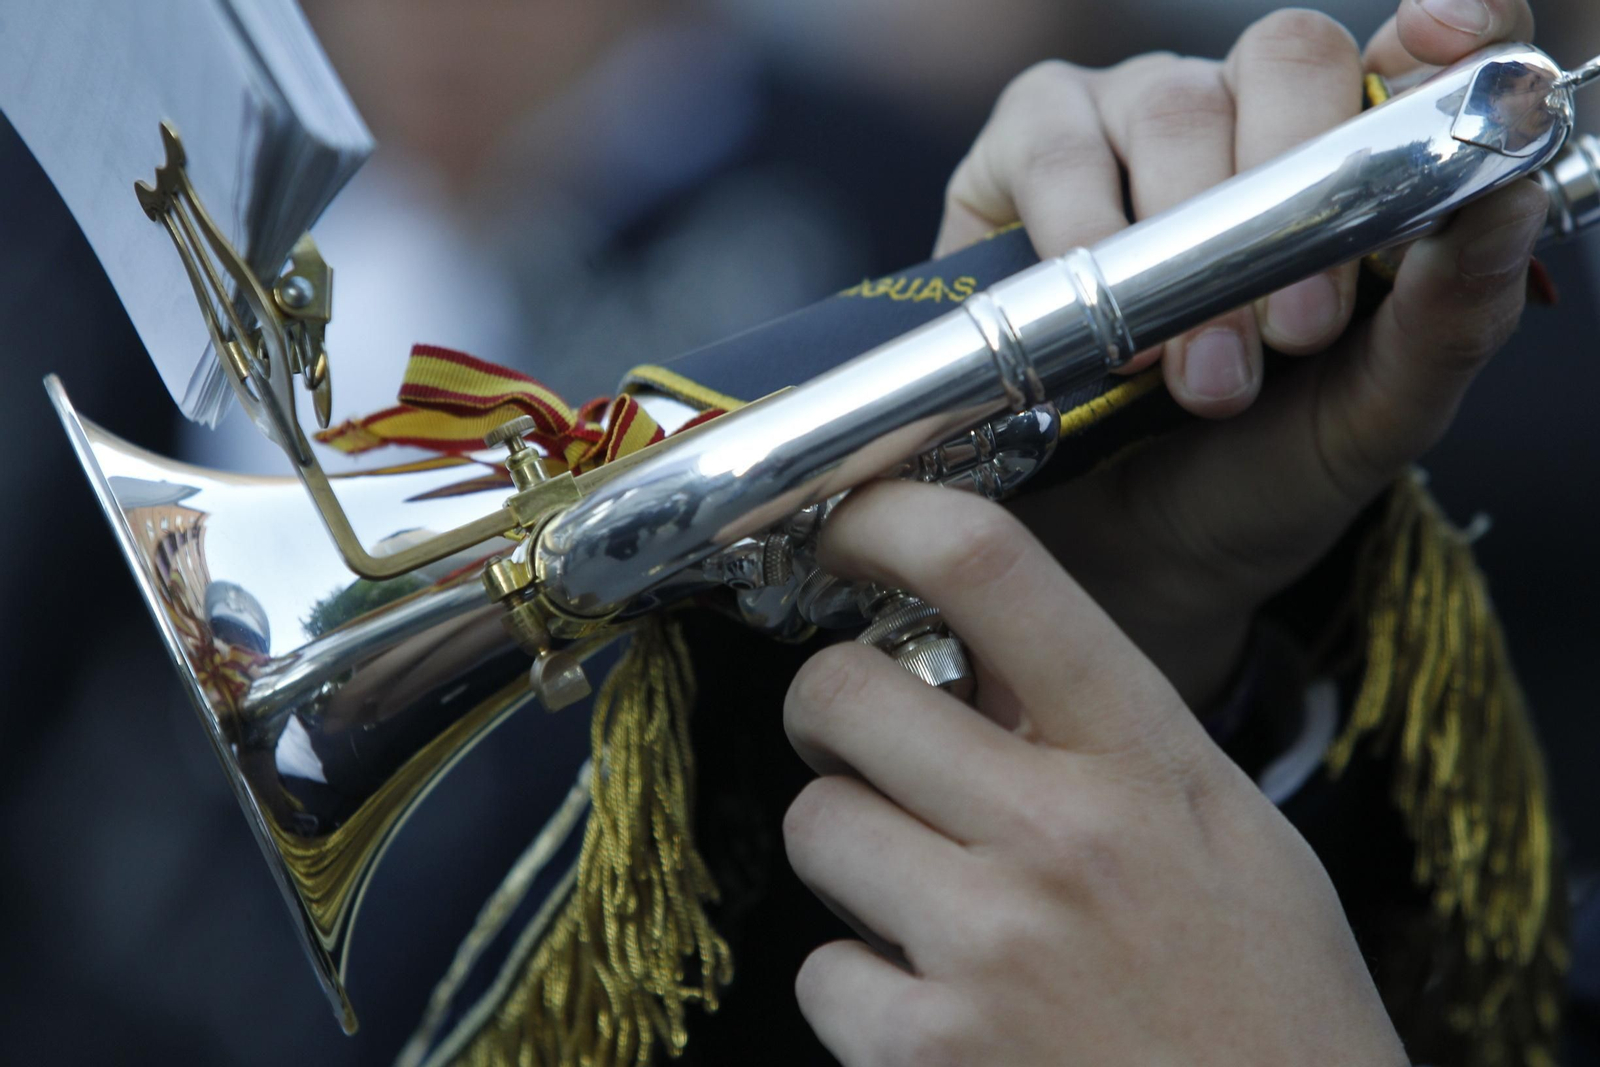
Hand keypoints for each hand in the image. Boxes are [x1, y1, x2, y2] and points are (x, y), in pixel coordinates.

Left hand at [783, 481, 1408, 1066]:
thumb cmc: (1269, 1004)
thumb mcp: (1223, 826)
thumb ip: (1104, 729)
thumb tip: (973, 652)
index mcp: (1145, 757)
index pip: (992, 570)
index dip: (890, 520)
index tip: (852, 531)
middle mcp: (1058, 834)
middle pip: (843, 690)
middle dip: (829, 708)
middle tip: (861, 742)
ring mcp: (986, 946)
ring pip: (817, 825)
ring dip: (850, 853)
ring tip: (926, 897)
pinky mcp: (928, 1054)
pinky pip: (820, 972)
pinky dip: (861, 989)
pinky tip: (939, 1006)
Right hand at [938, 1, 1543, 708]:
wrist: (1127, 552)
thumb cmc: (1261, 471)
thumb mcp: (1381, 414)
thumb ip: (1454, 310)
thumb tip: (1505, 195)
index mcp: (1356, 156)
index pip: (1417, 50)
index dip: (1447, 29)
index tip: (1442, 49)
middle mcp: (1246, 116)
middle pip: (1288, 56)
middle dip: (1293, 192)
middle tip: (1294, 335)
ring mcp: (1130, 122)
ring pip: (1172, 104)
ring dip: (1181, 246)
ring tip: (1185, 376)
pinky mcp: (1024, 153)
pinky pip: (1053, 143)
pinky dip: (1078, 230)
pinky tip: (1094, 321)